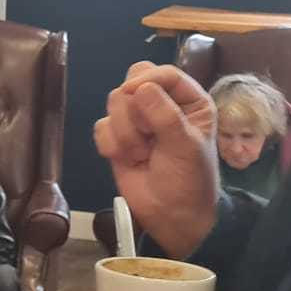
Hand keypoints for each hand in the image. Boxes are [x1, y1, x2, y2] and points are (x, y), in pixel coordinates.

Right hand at [94, 62, 220, 257]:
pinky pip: (101, 126)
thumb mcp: (185, 146)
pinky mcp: (117, 138)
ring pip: (114, 103)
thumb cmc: (189, 180)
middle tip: (146, 133)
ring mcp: (137, 120)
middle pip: (133, 81)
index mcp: (189, 101)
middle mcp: (162, 105)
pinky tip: (127, 160)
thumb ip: (165, 114)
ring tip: (141, 154)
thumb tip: (140, 87)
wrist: (172, 217)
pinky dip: (111, 144)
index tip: (135, 95)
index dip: (147, 81)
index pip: (164, 74)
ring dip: (125, 133)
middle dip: (132, 109)